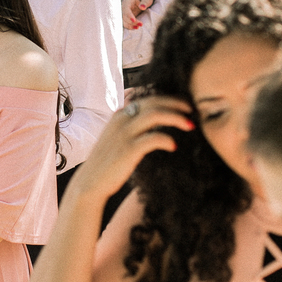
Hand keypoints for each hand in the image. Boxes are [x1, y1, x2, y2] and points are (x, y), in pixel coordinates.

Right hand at [64, 96, 194, 203]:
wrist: (90, 183)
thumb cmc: (106, 164)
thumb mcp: (115, 138)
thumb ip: (129, 127)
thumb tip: (149, 124)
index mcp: (119, 115)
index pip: (147, 98)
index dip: (168, 99)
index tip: (182, 106)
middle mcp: (121, 120)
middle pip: (154, 102)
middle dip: (176, 103)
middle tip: (191, 110)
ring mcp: (124, 134)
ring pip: (156, 115)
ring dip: (176, 118)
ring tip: (190, 125)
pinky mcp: (129, 149)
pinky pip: (154, 138)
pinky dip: (167, 139)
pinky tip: (174, 147)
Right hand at [122, 0, 159, 30]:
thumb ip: (145, 2)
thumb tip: (142, 7)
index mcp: (128, 0)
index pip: (125, 8)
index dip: (128, 15)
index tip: (134, 20)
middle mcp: (124, 6)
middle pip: (123, 15)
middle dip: (131, 21)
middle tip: (141, 24)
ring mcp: (125, 12)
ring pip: (123, 20)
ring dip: (129, 25)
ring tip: (138, 27)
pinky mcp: (127, 16)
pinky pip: (126, 22)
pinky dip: (130, 26)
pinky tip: (136, 27)